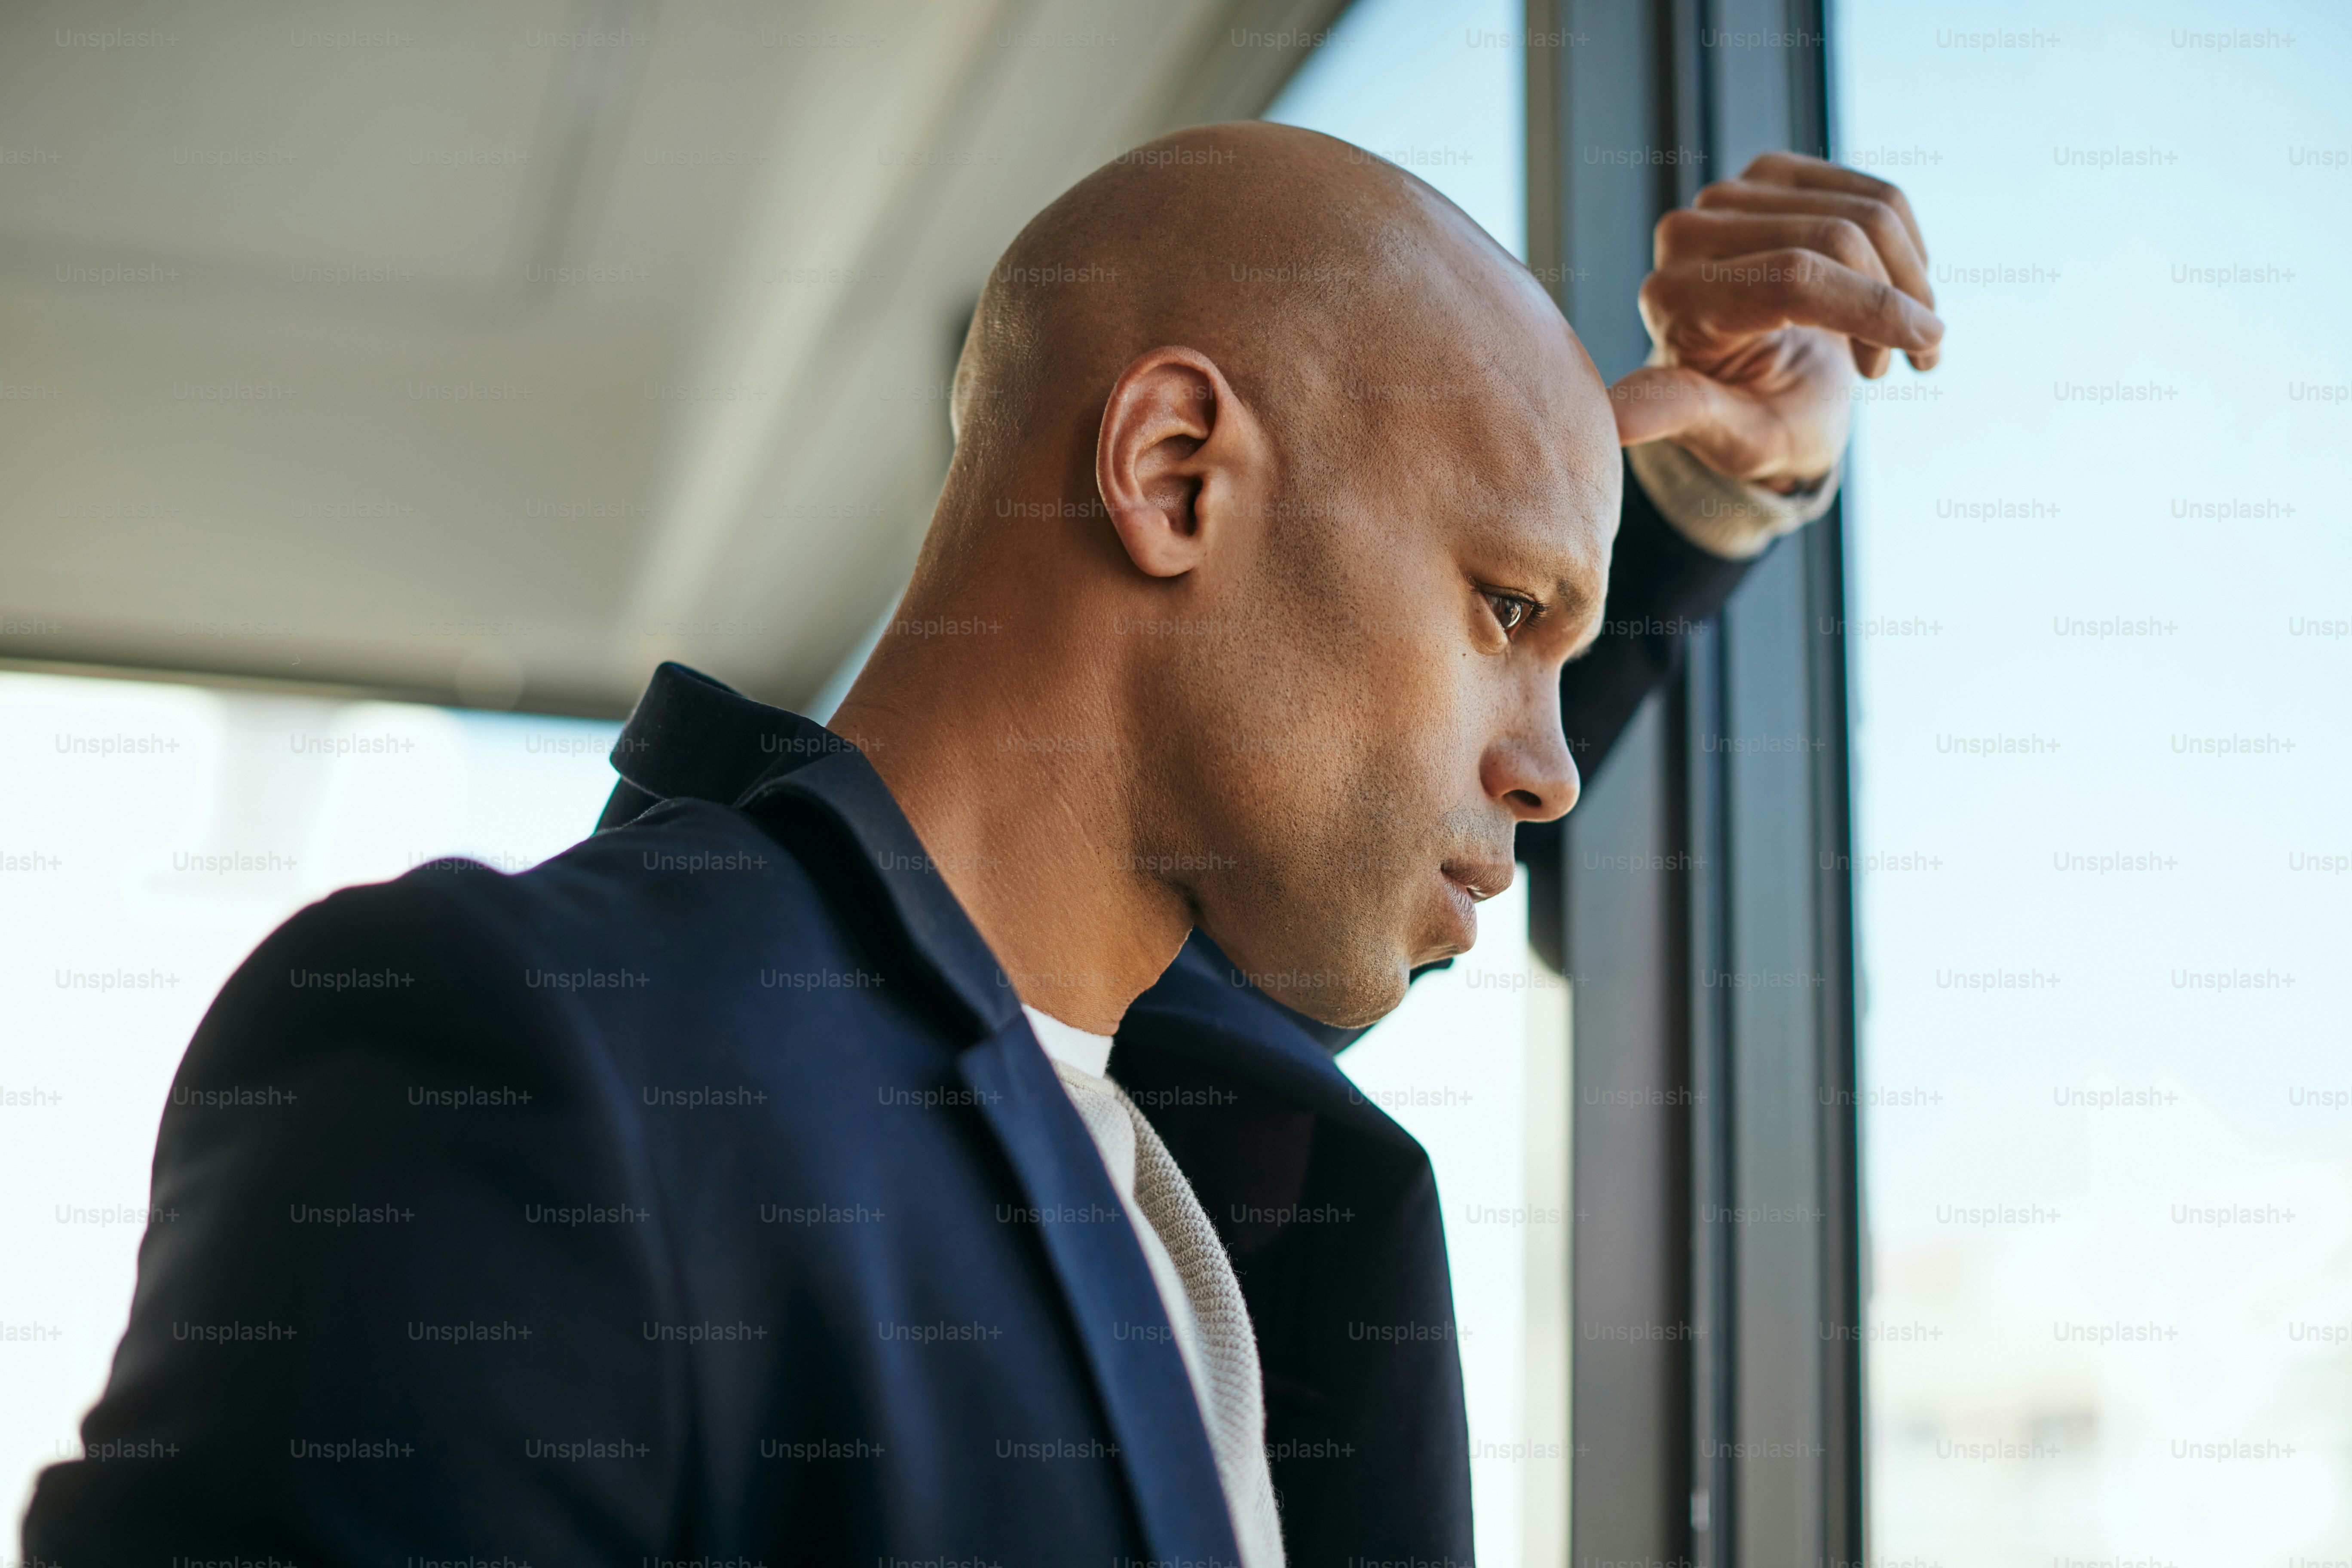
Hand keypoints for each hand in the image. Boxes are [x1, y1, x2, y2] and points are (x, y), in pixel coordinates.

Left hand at [1608, 152, 1943, 489]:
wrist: (1764, 384)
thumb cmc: (1752, 418)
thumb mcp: (1727, 436)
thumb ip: (1681, 415)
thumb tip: (1613, 421)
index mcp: (1674, 301)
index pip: (1794, 277)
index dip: (1872, 310)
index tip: (1926, 353)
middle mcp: (1688, 235)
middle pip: (1837, 239)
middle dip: (1894, 305)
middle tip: (1903, 363)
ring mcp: (1731, 194)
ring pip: (1868, 212)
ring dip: (1910, 281)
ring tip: (1901, 341)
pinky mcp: (1773, 174)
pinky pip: (1877, 195)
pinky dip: (1908, 251)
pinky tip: (1899, 298)